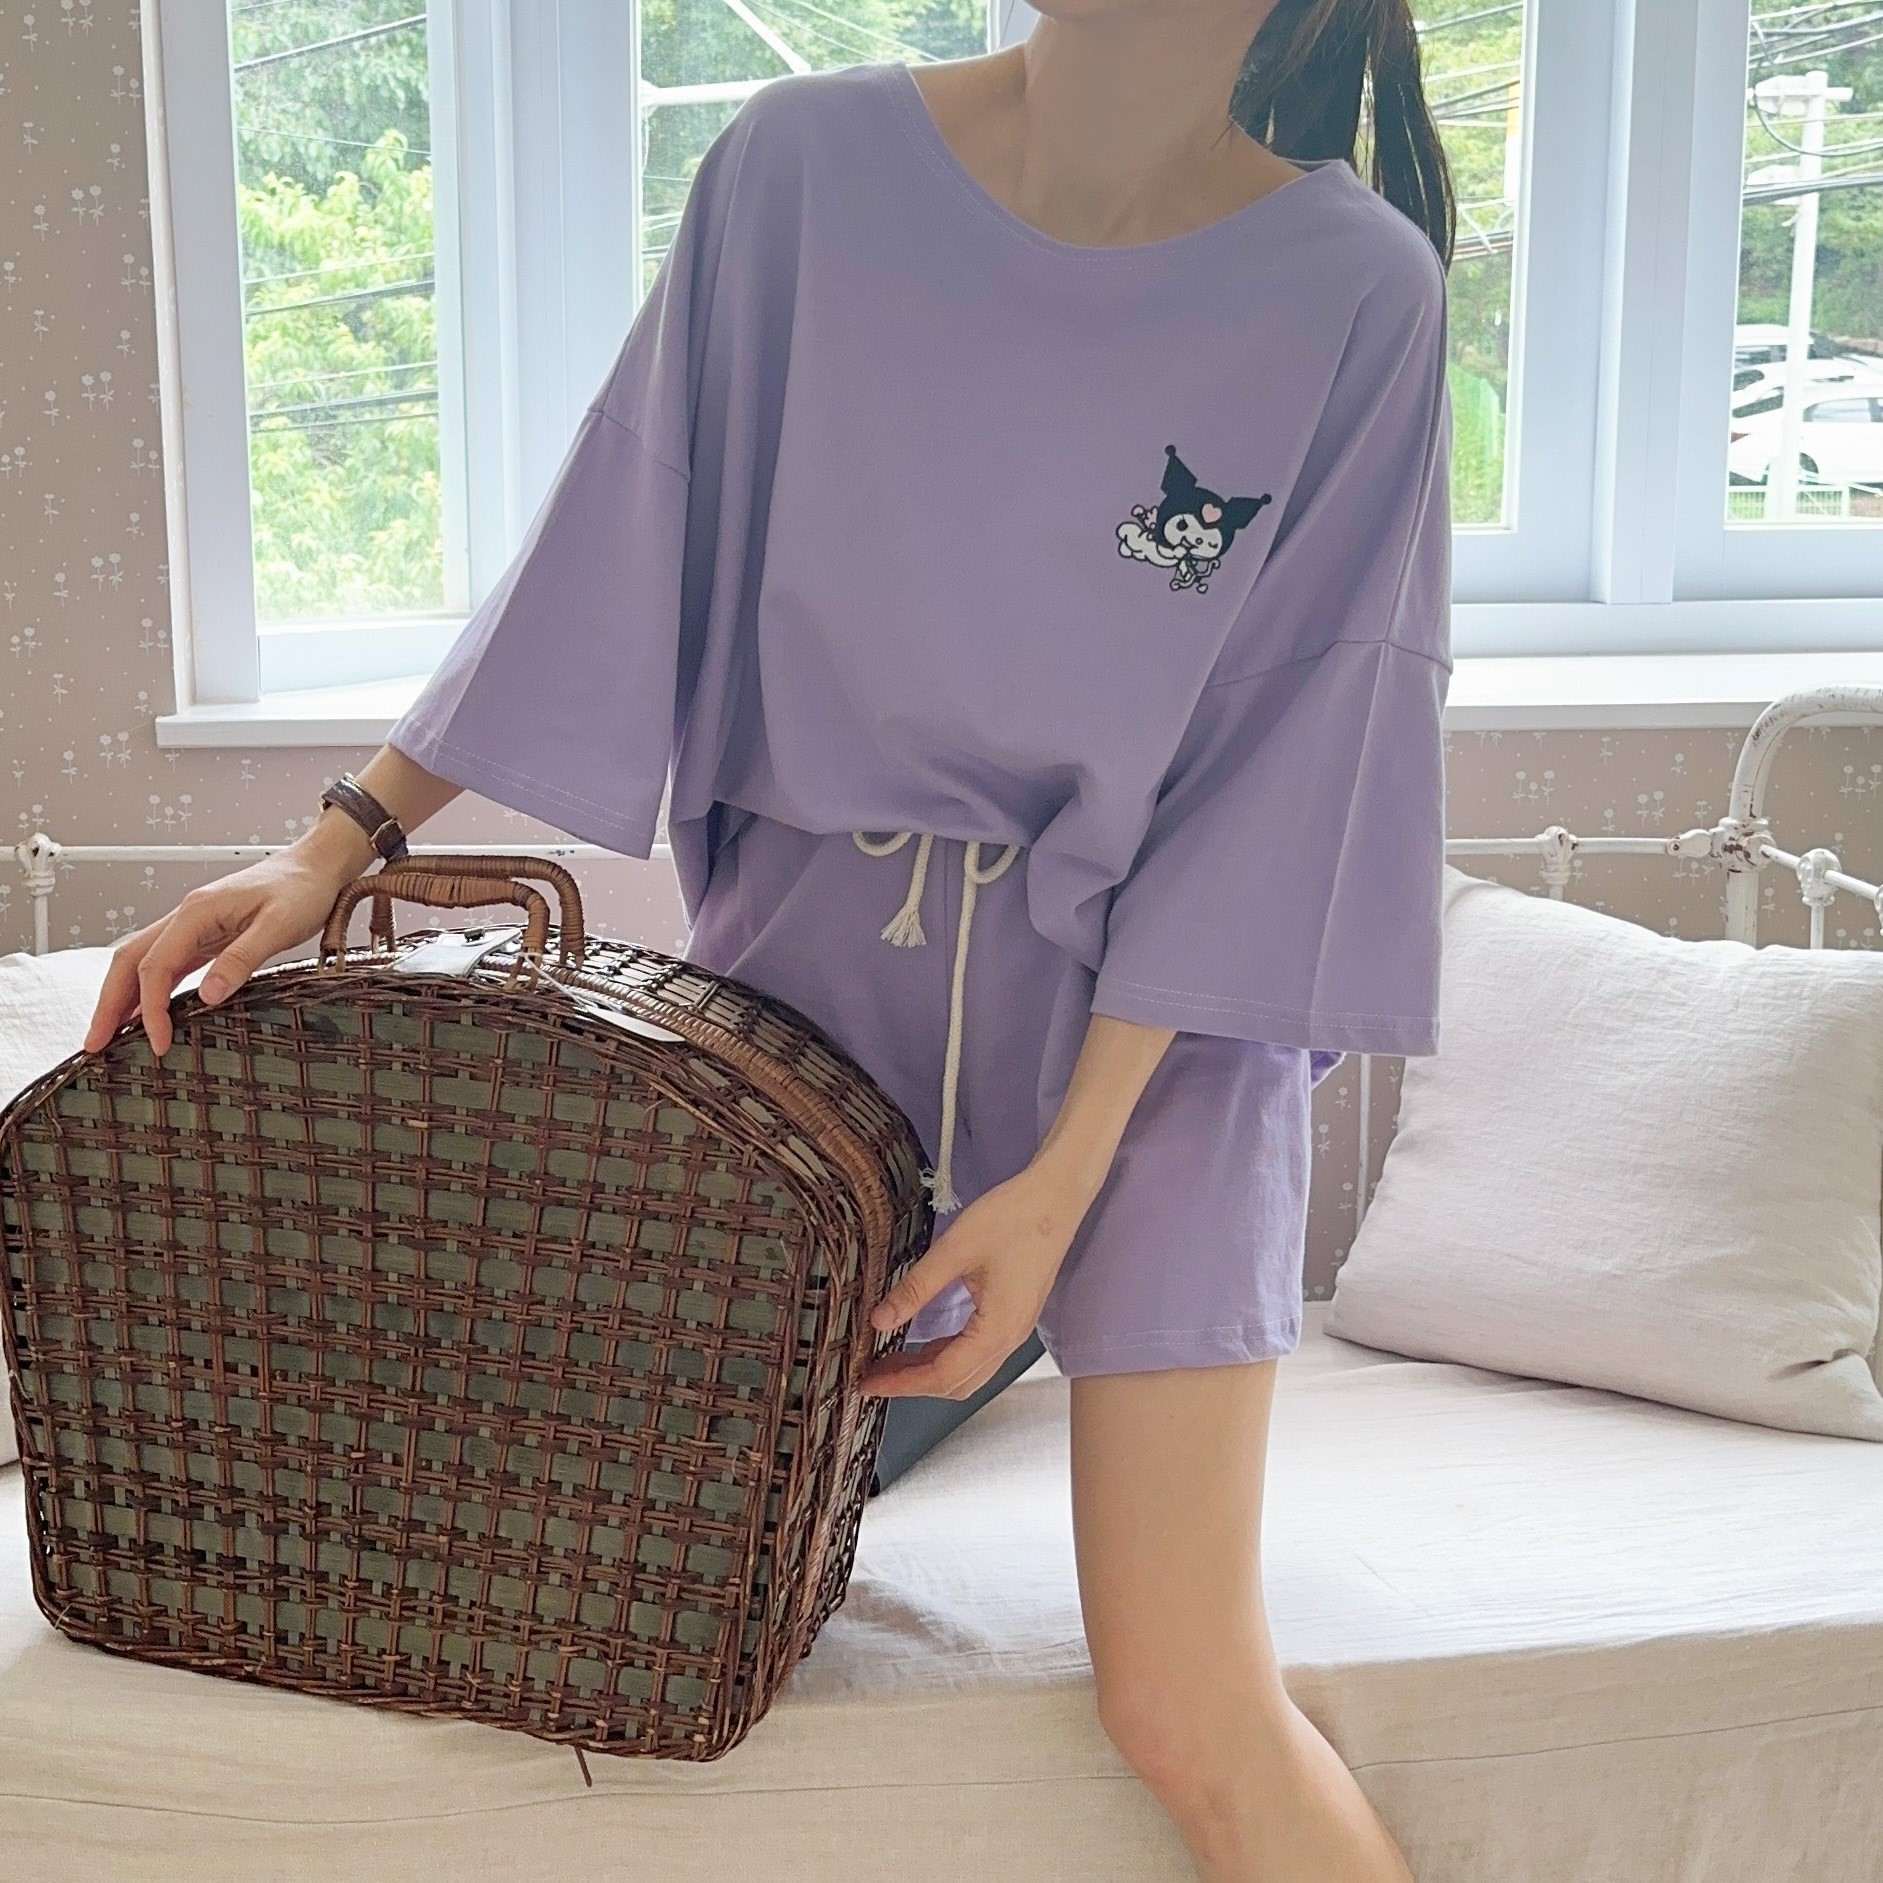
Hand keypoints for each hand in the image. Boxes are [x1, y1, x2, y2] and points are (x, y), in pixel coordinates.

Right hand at [82, 818, 373, 1058]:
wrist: (317, 866)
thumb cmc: (302, 890)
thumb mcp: (279, 925)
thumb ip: (242, 958)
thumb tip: (209, 995)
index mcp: (197, 912)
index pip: (155, 965)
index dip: (150, 1008)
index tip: (157, 1042)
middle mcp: (186, 917)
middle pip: (129, 961)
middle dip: (109, 1003)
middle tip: (95, 1045)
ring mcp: (193, 926)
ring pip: (141, 962)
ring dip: (122, 997)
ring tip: (110, 1036)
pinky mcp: (206, 936)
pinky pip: (166, 964)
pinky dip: (148, 989)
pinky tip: (145, 1012)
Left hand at [859, 1160, 1095, 1399]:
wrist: (1056, 1197)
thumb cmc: (1012, 1218)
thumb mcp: (954, 1250)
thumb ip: (915, 1289)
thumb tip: (878, 1320)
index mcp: (997, 1330)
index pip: (943, 1375)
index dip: (902, 1384)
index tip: (868, 1383)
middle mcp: (1010, 1339)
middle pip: (957, 1383)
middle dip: (913, 1383)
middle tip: (872, 1374)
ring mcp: (1016, 1329)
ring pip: (969, 1371)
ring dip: (930, 1371)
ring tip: (891, 1360)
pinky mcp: (1016, 1316)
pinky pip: (979, 1352)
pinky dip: (948, 1355)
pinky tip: (924, 1344)